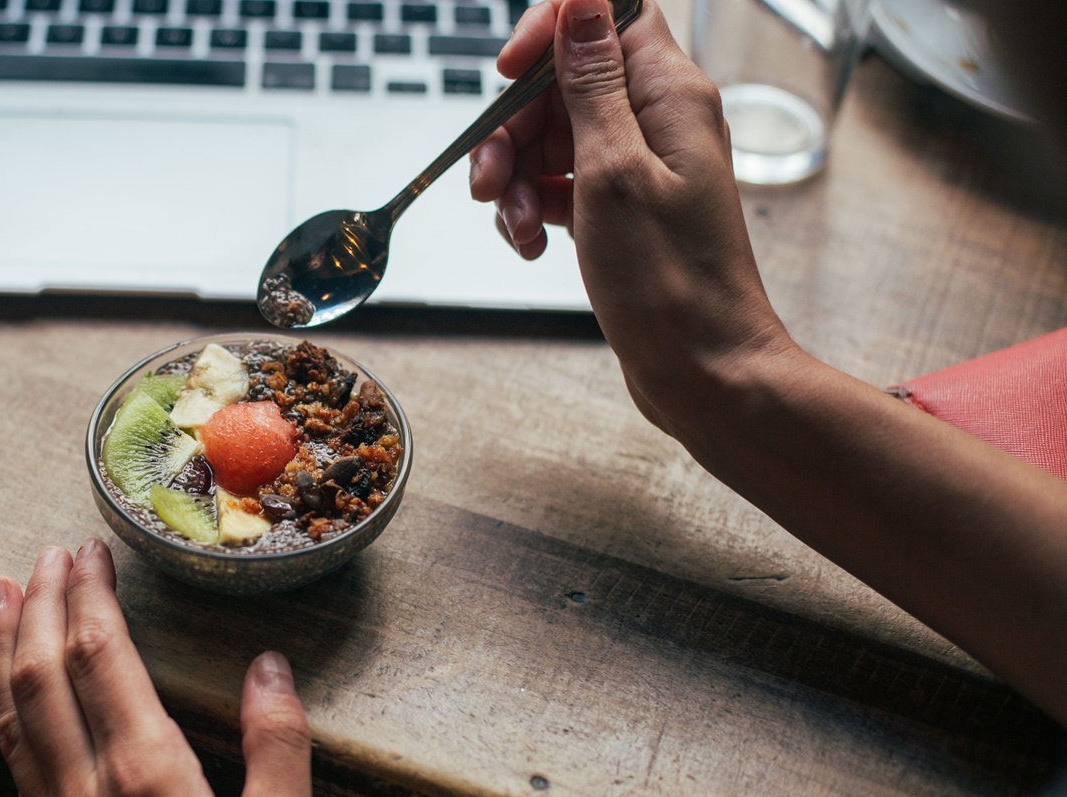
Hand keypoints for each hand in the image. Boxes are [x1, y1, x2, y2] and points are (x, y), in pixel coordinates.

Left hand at [0, 540, 315, 796]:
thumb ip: (279, 750)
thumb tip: (270, 668)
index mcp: (148, 778)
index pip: (102, 659)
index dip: (90, 597)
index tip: (88, 551)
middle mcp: (87, 794)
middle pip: (42, 675)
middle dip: (38, 604)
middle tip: (42, 553)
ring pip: (12, 717)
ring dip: (0, 649)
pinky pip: (13, 764)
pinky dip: (4, 710)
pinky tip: (10, 701)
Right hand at [469, 0, 799, 437]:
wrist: (701, 368)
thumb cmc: (670, 282)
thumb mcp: (613, 170)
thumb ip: (593, 80)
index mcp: (670, 94)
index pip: (607, 14)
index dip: (551, 31)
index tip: (509, 74)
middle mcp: (659, 120)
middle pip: (564, 83)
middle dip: (514, 128)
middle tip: (489, 182)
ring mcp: (641, 166)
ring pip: (553, 137)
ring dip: (516, 177)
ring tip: (513, 228)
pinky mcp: (623, 207)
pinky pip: (561, 183)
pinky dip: (534, 208)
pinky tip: (529, 244)